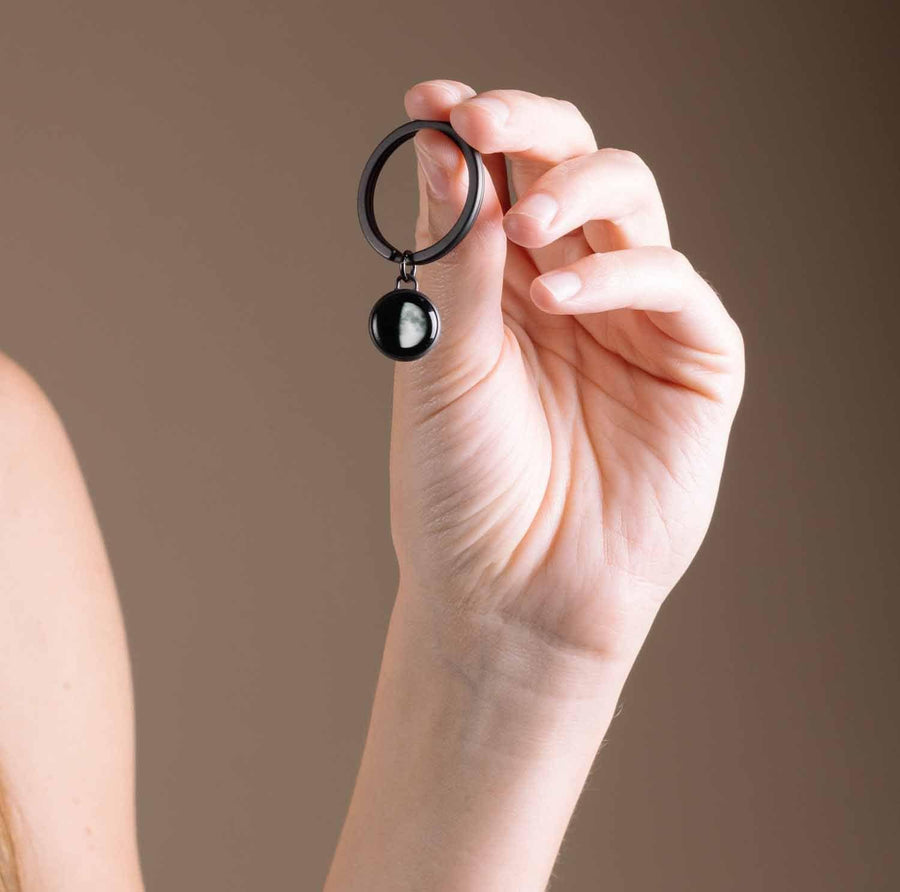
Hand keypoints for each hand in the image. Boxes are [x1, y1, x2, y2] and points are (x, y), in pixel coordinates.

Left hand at [389, 80, 744, 673]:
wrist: (510, 596)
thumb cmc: (462, 491)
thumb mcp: (442, 366)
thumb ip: (456, 261)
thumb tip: (444, 148)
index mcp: (501, 289)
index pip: (498, 180)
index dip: (471, 131)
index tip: (430, 102)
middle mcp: (567, 292)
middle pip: (569, 166)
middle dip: (528, 131)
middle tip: (482, 123)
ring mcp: (632, 322)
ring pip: (632, 202)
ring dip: (578, 190)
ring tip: (526, 228)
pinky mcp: (692, 362)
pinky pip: (674, 285)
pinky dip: (623, 273)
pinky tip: (566, 298)